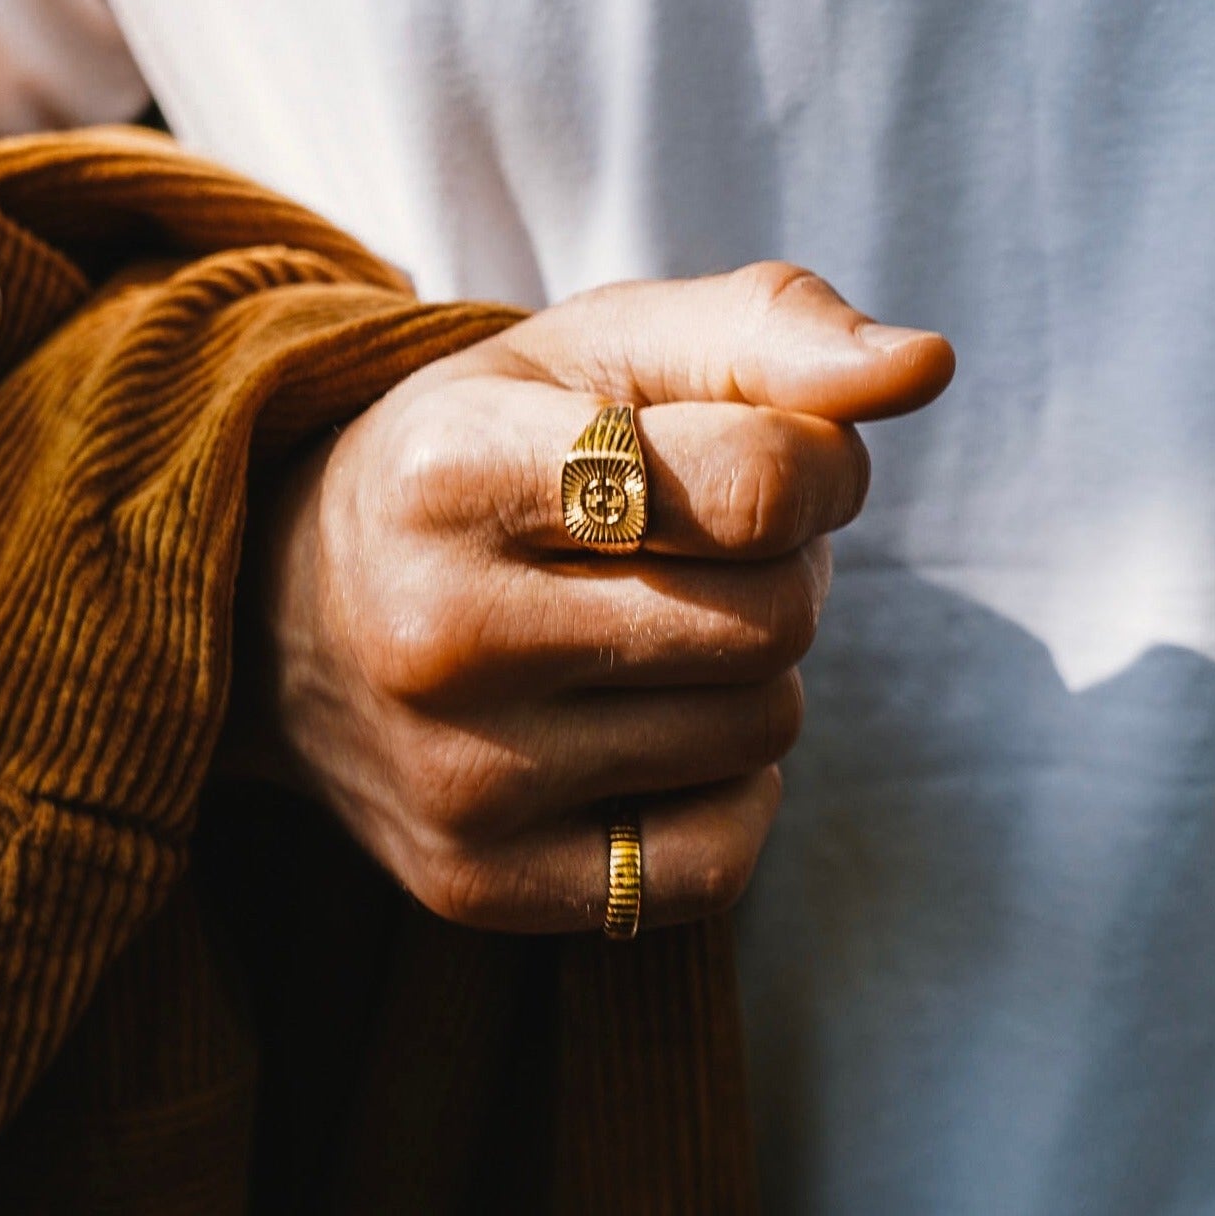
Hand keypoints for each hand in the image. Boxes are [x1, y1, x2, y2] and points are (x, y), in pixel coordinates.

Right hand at [241, 263, 952, 931]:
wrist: (289, 612)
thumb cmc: (477, 456)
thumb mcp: (592, 351)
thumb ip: (765, 329)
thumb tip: (925, 366)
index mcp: (453, 471)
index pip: (764, 486)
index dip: (815, 462)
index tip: (763, 459)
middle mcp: (436, 637)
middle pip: (775, 620)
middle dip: (778, 572)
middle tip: (695, 551)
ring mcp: (454, 781)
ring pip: (760, 732)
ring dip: (748, 673)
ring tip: (651, 631)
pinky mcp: (478, 886)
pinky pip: (718, 860)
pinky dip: (721, 792)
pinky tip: (643, 736)